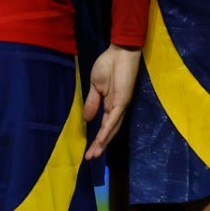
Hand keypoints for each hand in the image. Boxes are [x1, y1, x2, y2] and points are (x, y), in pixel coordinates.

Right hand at [84, 45, 141, 160]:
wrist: (119, 52)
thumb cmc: (108, 65)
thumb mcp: (95, 86)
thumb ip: (92, 102)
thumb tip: (86, 119)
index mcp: (110, 106)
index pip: (104, 127)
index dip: (97, 140)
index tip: (87, 152)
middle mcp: (117, 109)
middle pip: (108, 132)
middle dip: (100, 146)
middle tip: (90, 158)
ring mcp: (121, 106)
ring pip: (112, 129)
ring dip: (103, 142)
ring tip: (94, 154)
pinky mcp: (123, 100)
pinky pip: (114, 118)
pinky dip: (108, 129)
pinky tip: (101, 139)